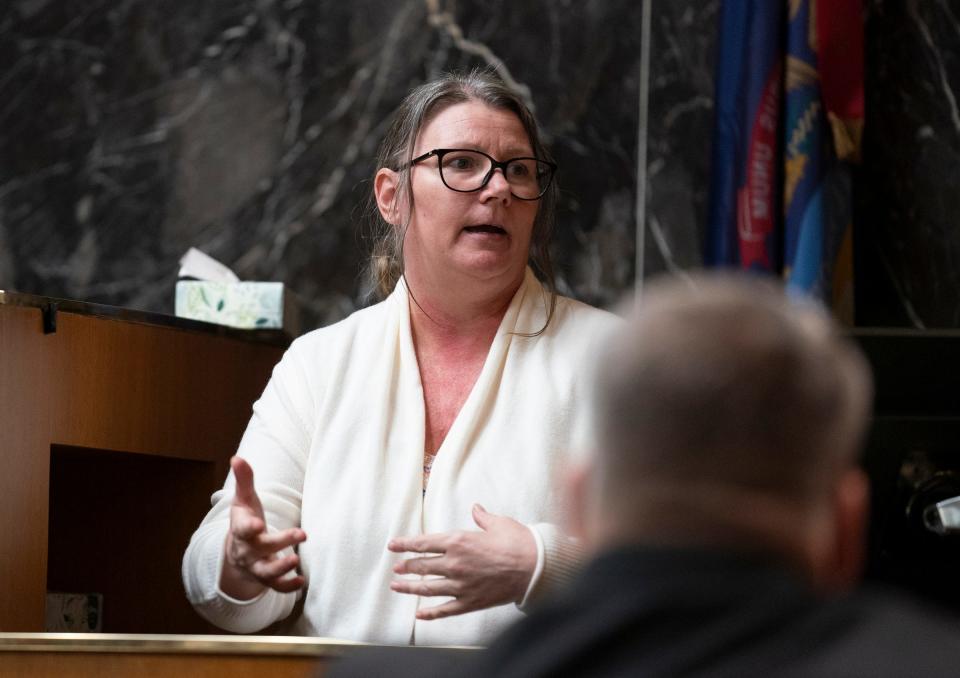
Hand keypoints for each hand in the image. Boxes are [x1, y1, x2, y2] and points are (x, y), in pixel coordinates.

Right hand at [220, 456, 306, 599]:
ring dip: (280, 569)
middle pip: (261, 548)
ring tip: (296, 561)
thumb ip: (244, 480)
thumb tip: (237, 457)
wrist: (238, 552)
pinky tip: (302, 582)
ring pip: (266, 572)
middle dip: (280, 542)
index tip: (258, 523)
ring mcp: (257, 566)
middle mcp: (248, 550)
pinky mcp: (267, 577)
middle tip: (301, 534)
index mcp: (241, 529)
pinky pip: (275, 586)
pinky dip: (287, 587)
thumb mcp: (243, 500)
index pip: (242, 529)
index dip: (249, 527)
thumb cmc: (246, 519)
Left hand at [387, 504, 536, 619]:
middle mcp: (455, 564)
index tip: (393, 545)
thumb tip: (476, 508)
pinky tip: (419, 614)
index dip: (405, 544)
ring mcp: (461, 585)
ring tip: (396, 586)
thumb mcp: (498, 523)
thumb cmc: (518, 542)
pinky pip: (445, 610)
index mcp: (458, 542)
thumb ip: (482, 517)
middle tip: (396, 567)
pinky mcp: (471, 602)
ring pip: (427, 588)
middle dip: (406, 566)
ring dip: (409, 587)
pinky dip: (430, 613)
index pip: (423, 543)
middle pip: (422, 566)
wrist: (536, 568)